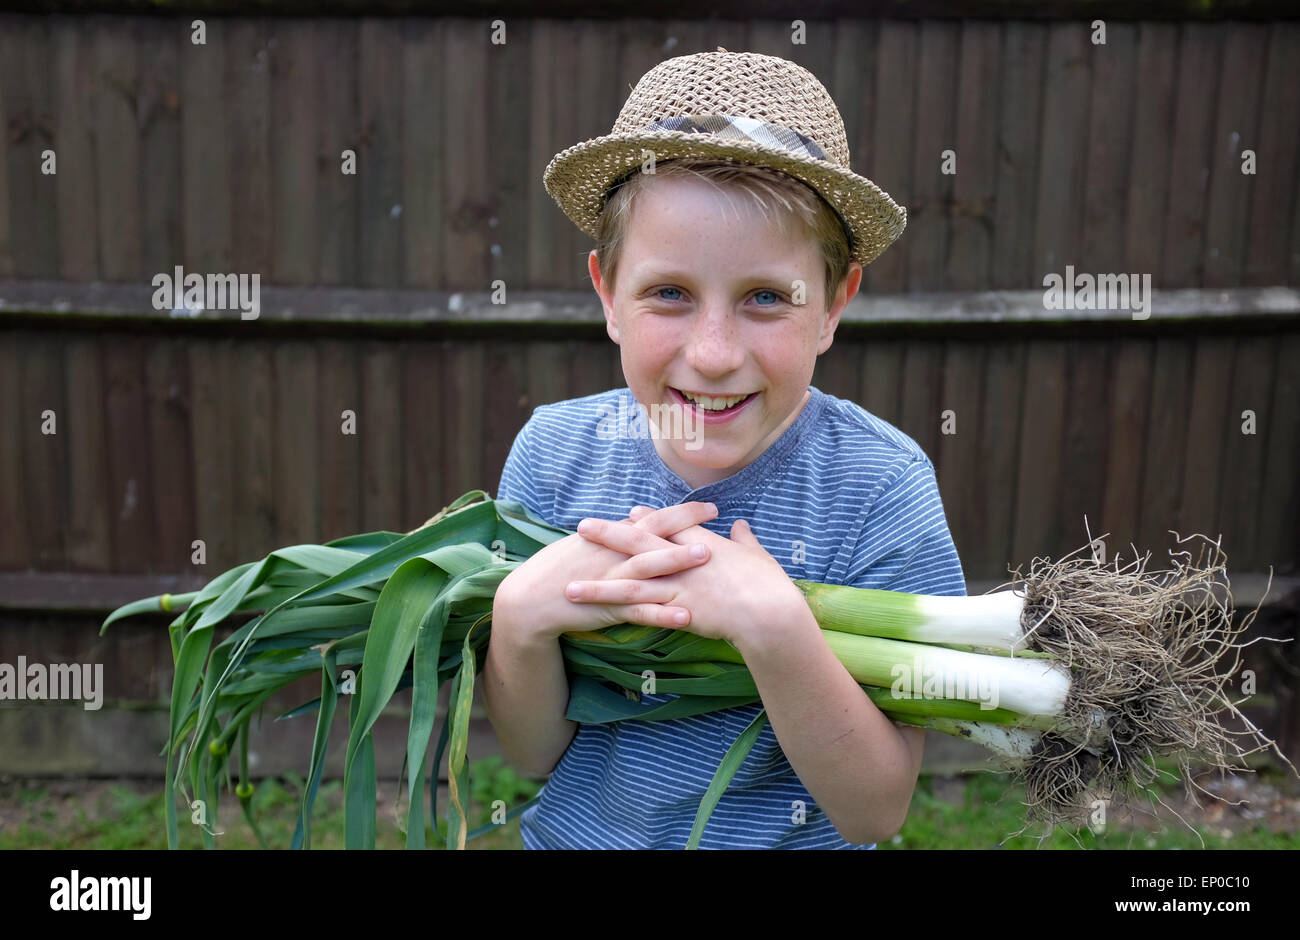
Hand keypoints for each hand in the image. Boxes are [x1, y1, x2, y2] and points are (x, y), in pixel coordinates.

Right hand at [494, 502, 719, 642]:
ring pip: (649, 568)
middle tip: (715, 516)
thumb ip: (617, 537)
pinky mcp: (608, 608)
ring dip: (677, 561)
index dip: (681, 513)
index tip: (710, 507)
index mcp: (612, 538)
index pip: (651, 519)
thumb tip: (641, 525)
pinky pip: (639, 611)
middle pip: (653, 534)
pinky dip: (662, 614)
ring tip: (707, 556)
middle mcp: (614, 554)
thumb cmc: (560, 569)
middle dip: (685, 525)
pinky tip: (686, 618)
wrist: (530, 599)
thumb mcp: (589, 546)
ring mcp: (612, 580)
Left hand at [565, 506, 808, 646]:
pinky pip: (640, 611)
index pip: (669, 524)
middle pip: (639, 541)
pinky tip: (597, 617)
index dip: (647, 518)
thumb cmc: (769, 584)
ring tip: (568, 584)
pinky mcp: (676, 610)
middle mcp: (683, 559)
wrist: (770, 611)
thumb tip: (741, 527)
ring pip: (629, 581)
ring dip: (597, 583)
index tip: (630, 512)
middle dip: (608, 535)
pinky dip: (616, 612)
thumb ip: (745, 540)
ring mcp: (677, 585)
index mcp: (703, 542)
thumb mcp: (758, 555)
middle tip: (581, 527)